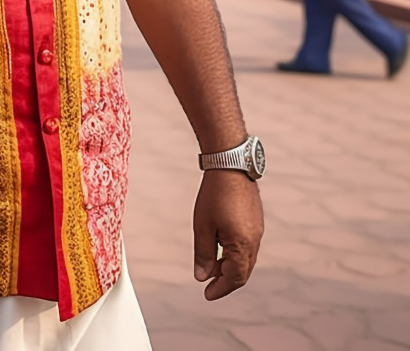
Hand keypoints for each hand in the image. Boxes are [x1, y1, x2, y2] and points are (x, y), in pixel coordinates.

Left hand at [193, 169, 263, 299]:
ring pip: (247, 259)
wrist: (230, 165)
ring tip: (212, 266)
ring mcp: (257, 230)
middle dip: (226, 281)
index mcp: (243, 246)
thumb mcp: (203, 226)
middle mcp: (255, 241)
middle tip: (209, 284)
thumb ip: (204, 254)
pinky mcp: (256, 220)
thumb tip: (202, 277)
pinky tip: (222, 246)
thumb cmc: (214, 195)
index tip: (207, 294)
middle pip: (243, 272)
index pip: (234, 278)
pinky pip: (248, 246)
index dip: (220, 288)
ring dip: (231, 266)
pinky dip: (236, 253)